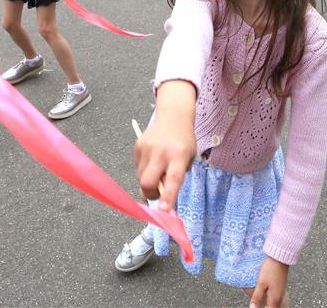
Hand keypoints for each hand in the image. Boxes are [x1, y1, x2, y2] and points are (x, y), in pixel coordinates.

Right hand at [135, 80, 196, 209]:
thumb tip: (161, 196)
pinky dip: (145, 169)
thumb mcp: (188, 158)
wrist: (174, 116)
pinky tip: (154, 158)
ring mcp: (147, 148)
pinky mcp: (138, 145)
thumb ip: (176, 176)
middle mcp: (162, 152)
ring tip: (159, 168)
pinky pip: (138, 167)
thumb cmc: (184, 142)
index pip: (173, 180)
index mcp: (179, 155)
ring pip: (141, 177)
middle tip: (156, 195)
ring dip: (148, 180)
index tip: (164, 211)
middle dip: (149, 194)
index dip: (168, 196)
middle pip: (147, 182)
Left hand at [249, 258, 288, 307]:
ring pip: (274, 305)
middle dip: (263, 307)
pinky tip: (265, 297)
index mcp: (274, 299)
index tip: (255, 306)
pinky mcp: (280, 289)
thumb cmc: (270, 270)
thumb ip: (257, 297)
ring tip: (259, 301)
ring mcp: (281, 294)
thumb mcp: (261, 284)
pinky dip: (270, 301)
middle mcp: (279, 299)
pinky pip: (275, 300)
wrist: (280, 260)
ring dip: (267, 305)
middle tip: (256, 304)